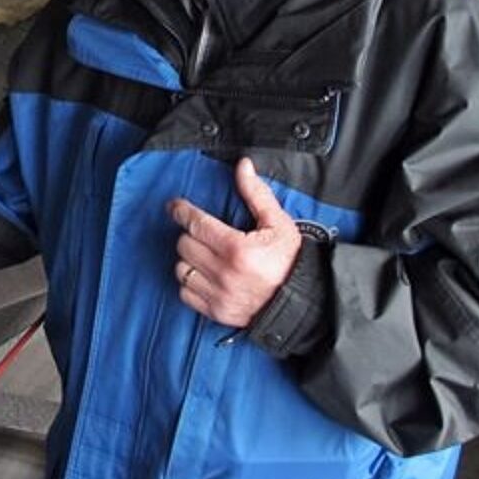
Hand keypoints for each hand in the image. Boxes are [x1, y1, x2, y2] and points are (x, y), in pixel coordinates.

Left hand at [167, 157, 301, 327]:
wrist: (302, 301)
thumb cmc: (290, 260)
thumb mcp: (278, 223)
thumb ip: (256, 193)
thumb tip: (243, 166)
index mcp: (238, 249)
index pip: (196, 224)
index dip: (182, 211)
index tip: (176, 206)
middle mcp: (224, 273)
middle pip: (185, 245)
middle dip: (191, 234)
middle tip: (202, 233)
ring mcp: (219, 295)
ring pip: (181, 269)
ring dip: (189, 259)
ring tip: (205, 254)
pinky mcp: (216, 312)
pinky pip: (186, 293)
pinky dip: (190, 282)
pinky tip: (204, 274)